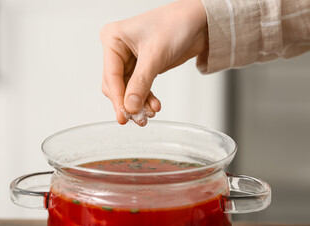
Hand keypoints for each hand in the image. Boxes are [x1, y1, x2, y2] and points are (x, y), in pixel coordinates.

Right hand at [100, 0, 207, 125]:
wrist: (198, 22)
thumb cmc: (176, 24)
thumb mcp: (156, 54)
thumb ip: (141, 82)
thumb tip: (130, 106)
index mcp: (113, 39)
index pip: (111, 75)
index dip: (117, 98)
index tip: (123, 115)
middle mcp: (118, 50)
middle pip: (116, 85)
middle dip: (128, 103)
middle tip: (138, 118)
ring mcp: (130, 60)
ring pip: (128, 90)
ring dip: (138, 103)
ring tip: (149, 113)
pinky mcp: (142, 67)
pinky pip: (139, 88)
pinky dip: (146, 99)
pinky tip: (154, 105)